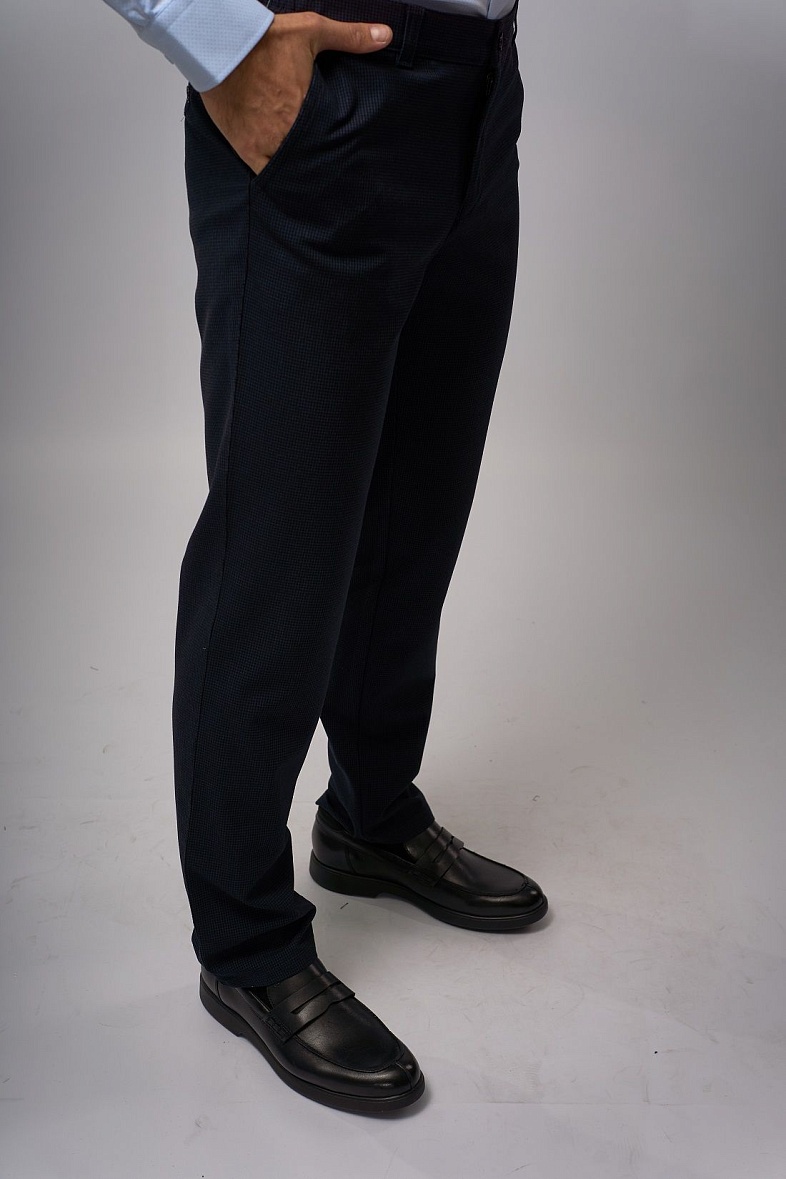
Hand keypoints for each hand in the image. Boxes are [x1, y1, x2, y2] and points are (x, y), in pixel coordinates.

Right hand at [198, 12, 391, 175]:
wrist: (220, 44)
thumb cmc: (265, 40)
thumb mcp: (311, 32)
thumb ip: (349, 37)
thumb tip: (385, 36)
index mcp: (307, 116)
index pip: (329, 146)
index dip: (337, 154)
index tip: (346, 161)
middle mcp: (286, 137)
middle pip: (310, 163)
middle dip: (319, 166)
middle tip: (332, 176)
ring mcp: (264, 146)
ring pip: (288, 172)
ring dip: (298, 173)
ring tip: (311, 180)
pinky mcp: (243, 147)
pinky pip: (262, 172)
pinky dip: (273, 176)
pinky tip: (283, 180)